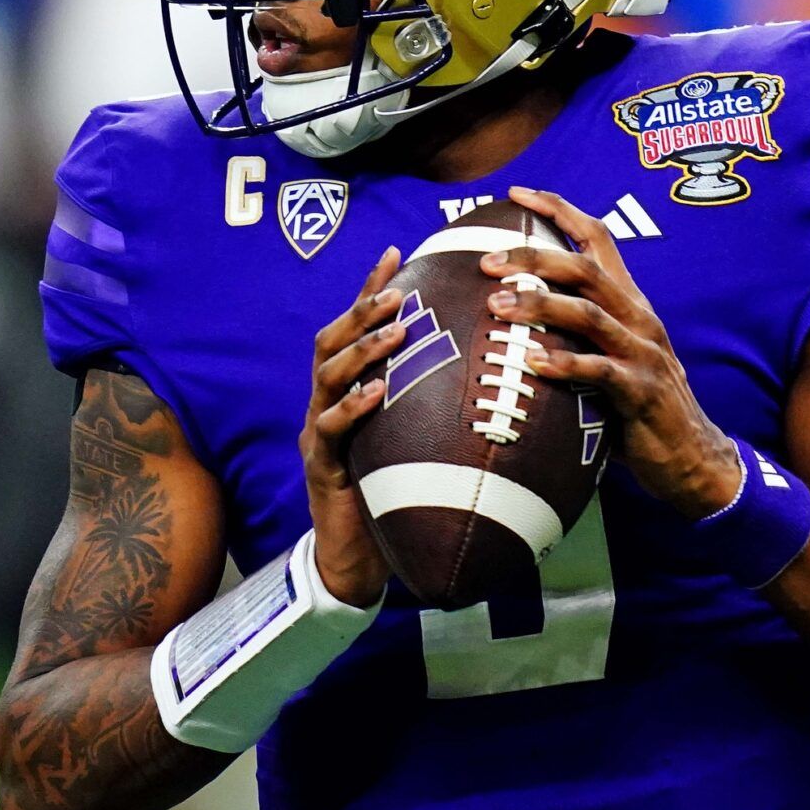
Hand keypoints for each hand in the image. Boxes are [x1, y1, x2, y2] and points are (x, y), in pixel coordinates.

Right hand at [300, 246, 404, 605]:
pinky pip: (331, 429)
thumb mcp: (413, 437)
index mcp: (346, 390)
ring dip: (361, 348)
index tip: (397, 251)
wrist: (359, 558)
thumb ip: (431, 402)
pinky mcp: (322, 466)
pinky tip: (378, 391)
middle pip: (331, 340)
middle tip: (397, 289)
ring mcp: (318, 432)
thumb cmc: (393, 492)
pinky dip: (353, 406)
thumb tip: (490, 369)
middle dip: (362, 309)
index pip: (354, 327)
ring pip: (326, 376)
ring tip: (395, 329)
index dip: (370, 288)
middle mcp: (326, 403)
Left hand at [480, 187, 742, 518]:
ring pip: (588, 312)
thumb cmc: (635, 407)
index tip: (516, 192)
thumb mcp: (607, 358)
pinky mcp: (642, 391)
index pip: (598, 236)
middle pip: (585, 267)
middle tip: (487, 261)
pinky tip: (532, 364)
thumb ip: (572, 333)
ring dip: (540, 305)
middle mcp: (638, 317)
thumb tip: (510, 315)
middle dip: (534, 256)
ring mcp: (642, 352)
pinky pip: (600, 370)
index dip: (559, 209)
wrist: (691, 457)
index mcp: (629, 301)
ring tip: (497, 306)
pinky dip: (564, 363)